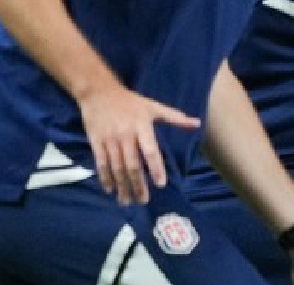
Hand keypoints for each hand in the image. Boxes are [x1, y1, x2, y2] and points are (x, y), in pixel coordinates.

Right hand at [77, 82, 199, 204]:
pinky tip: (110, 190)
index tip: (161, 184)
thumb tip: (197, 123)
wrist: (99, 92)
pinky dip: (105, 178)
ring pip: (116, 167)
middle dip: (138, 185)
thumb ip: (175, 118)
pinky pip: (101, 163)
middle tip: (144, 201)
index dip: (155, 168)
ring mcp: (109, 140)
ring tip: (127, 201)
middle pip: (132, 165)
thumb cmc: (131, 101)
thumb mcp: (154, 107)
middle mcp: (125, 136)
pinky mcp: (96, 142)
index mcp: (142, 127)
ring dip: (122, 186)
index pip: (150, 151)